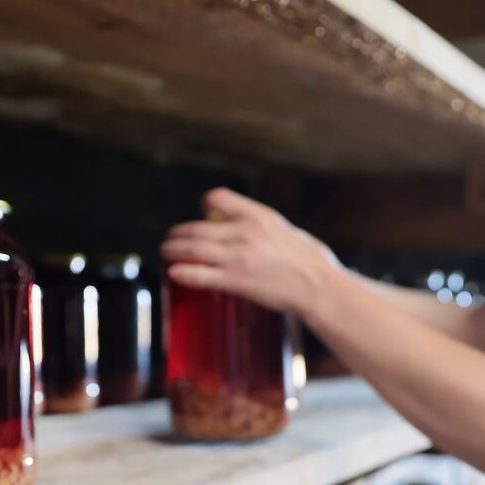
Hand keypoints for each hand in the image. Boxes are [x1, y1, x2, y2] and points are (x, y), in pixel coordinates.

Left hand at [160, 188, 342, 315]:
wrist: (318, 286)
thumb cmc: (306, 260)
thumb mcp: (282, 228)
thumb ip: (258, 224)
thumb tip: (239, 226)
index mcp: (257, 216)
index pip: (218, 198)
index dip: (204, 206)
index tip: (202, 214)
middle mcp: (244, 232)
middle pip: (196, 228)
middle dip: (178, 234)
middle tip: (170, 239)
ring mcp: (237, 257)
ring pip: (191, 249)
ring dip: (172, 251)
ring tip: (166, 253)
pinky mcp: (235, 281)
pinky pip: (198, 275)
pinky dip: (181, 273)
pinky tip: (174, 273)